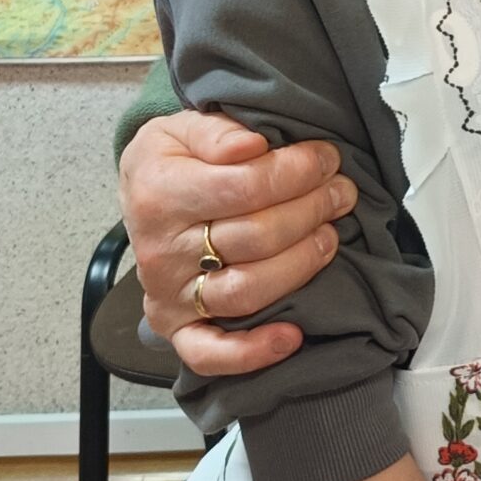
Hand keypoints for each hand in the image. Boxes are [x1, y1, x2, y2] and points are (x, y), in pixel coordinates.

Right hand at [117, 110, 350, 372]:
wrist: (140, 196)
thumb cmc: (171, 161)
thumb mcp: (181, 127)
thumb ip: (218, 131)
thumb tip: (252, 147)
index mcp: (159, 193)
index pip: (244, 187)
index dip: (297, 172)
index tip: (327, 159)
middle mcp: (161, 250)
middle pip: (256, 237)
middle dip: (311, 209)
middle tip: (341, 191)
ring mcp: (169, 293)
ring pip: (247, 290)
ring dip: (302, 263)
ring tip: (330, 235)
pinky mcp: (177, 327)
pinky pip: (209, 353)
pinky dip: (253, 352)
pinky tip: (292, 335)